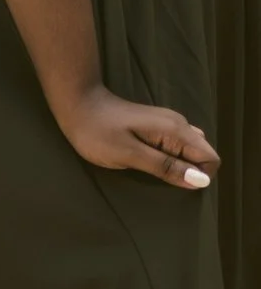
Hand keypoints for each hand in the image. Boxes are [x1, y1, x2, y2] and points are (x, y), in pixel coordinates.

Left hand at [61, 85, 219, 190]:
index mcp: (175, 130)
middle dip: (189, 173)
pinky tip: (148, 162)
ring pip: (189, 152)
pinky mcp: (156, 127)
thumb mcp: (130, 154)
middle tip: (158, 179)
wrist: (77, 103)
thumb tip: (201, 181)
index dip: (199, 177)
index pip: (210, 158)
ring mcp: (167, 124)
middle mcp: (178, 124)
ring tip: (151, 172)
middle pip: (202, 155)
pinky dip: (168, 159)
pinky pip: (175, 147)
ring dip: (177, 167)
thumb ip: (166, 167)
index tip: (173, 184)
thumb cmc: (98, 132)